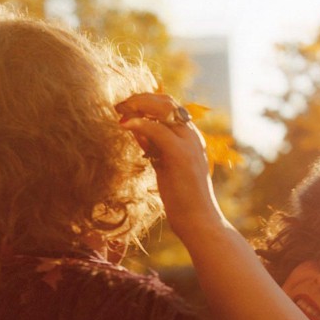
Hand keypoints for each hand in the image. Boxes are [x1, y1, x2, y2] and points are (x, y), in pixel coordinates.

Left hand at [116, 93, 222, 237]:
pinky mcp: (181, 155)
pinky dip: (138, 124)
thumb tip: (136, 130)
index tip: (126, 106)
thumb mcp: (165, 167)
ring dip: (138, 105)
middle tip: (120, 105)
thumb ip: (155, 147)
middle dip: (140, 98)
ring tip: (120, 110)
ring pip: (163, 109)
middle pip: (167, 102)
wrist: (199, 221)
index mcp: (191, 138)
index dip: (147, 101)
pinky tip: (123, 126)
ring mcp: (189, 144)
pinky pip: (157, 129)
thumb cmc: (183, 199)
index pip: (170, 107)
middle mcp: (192, 136)